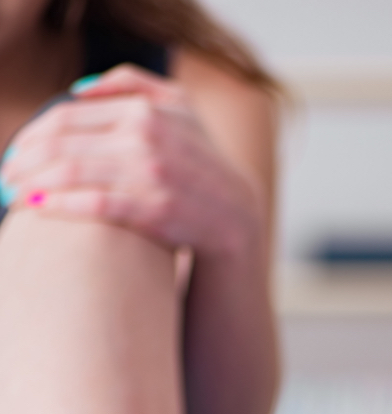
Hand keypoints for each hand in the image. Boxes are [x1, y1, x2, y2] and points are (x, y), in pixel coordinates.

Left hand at [0, 66, 257, 255]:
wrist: (237, 218)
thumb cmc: (201, 166)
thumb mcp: (181, 111)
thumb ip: (134, 86)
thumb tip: (78, 88)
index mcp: (148, 109)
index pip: (70, 115)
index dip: (35, 134)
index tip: (17, 152)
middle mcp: (149, 136)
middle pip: (64, 142)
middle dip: (26, 160)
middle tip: (6, 176)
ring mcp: (153, 174)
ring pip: (72, 171)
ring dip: (33, 183)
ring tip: (13, 196)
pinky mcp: (156, 211)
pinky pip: (95, 204)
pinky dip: (59, 206)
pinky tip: (38, 210)